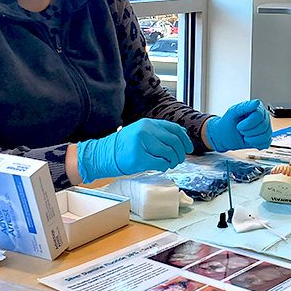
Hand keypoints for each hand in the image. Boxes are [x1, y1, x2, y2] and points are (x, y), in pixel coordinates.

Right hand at [77, 118, 193, 182]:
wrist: (102, 154)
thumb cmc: (123, 145)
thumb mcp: (141, 131)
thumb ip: (158, 132)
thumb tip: (181, 136)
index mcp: (148, 123)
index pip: (175, 129)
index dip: (185, 140)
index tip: (189, 148)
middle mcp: (146, 131)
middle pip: (174, 142)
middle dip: (181, 153)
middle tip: (179, 159)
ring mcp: (142, 144)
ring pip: (169, 153)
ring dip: (173, 161)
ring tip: (169, 163)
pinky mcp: (138, 158)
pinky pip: (160, 163)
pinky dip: (164, 167)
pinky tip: (160, 166)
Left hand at [205, 99, 271, 151]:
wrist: (224, 135)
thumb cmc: (228, 122)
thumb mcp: (233, 111)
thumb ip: (245, 106)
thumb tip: (256, 103)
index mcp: (257, 109)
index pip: (260, 115)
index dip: (249, 123)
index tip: (239, 126)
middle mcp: (263, 118)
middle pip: (263, 126)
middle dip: (249, 131)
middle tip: (241, 131)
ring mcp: (265, 128)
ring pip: (266, 135)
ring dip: (252, 138)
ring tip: (245, 136)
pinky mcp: (265, 139)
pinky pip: (266, 143)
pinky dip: (256, 144)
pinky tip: (250, 141)